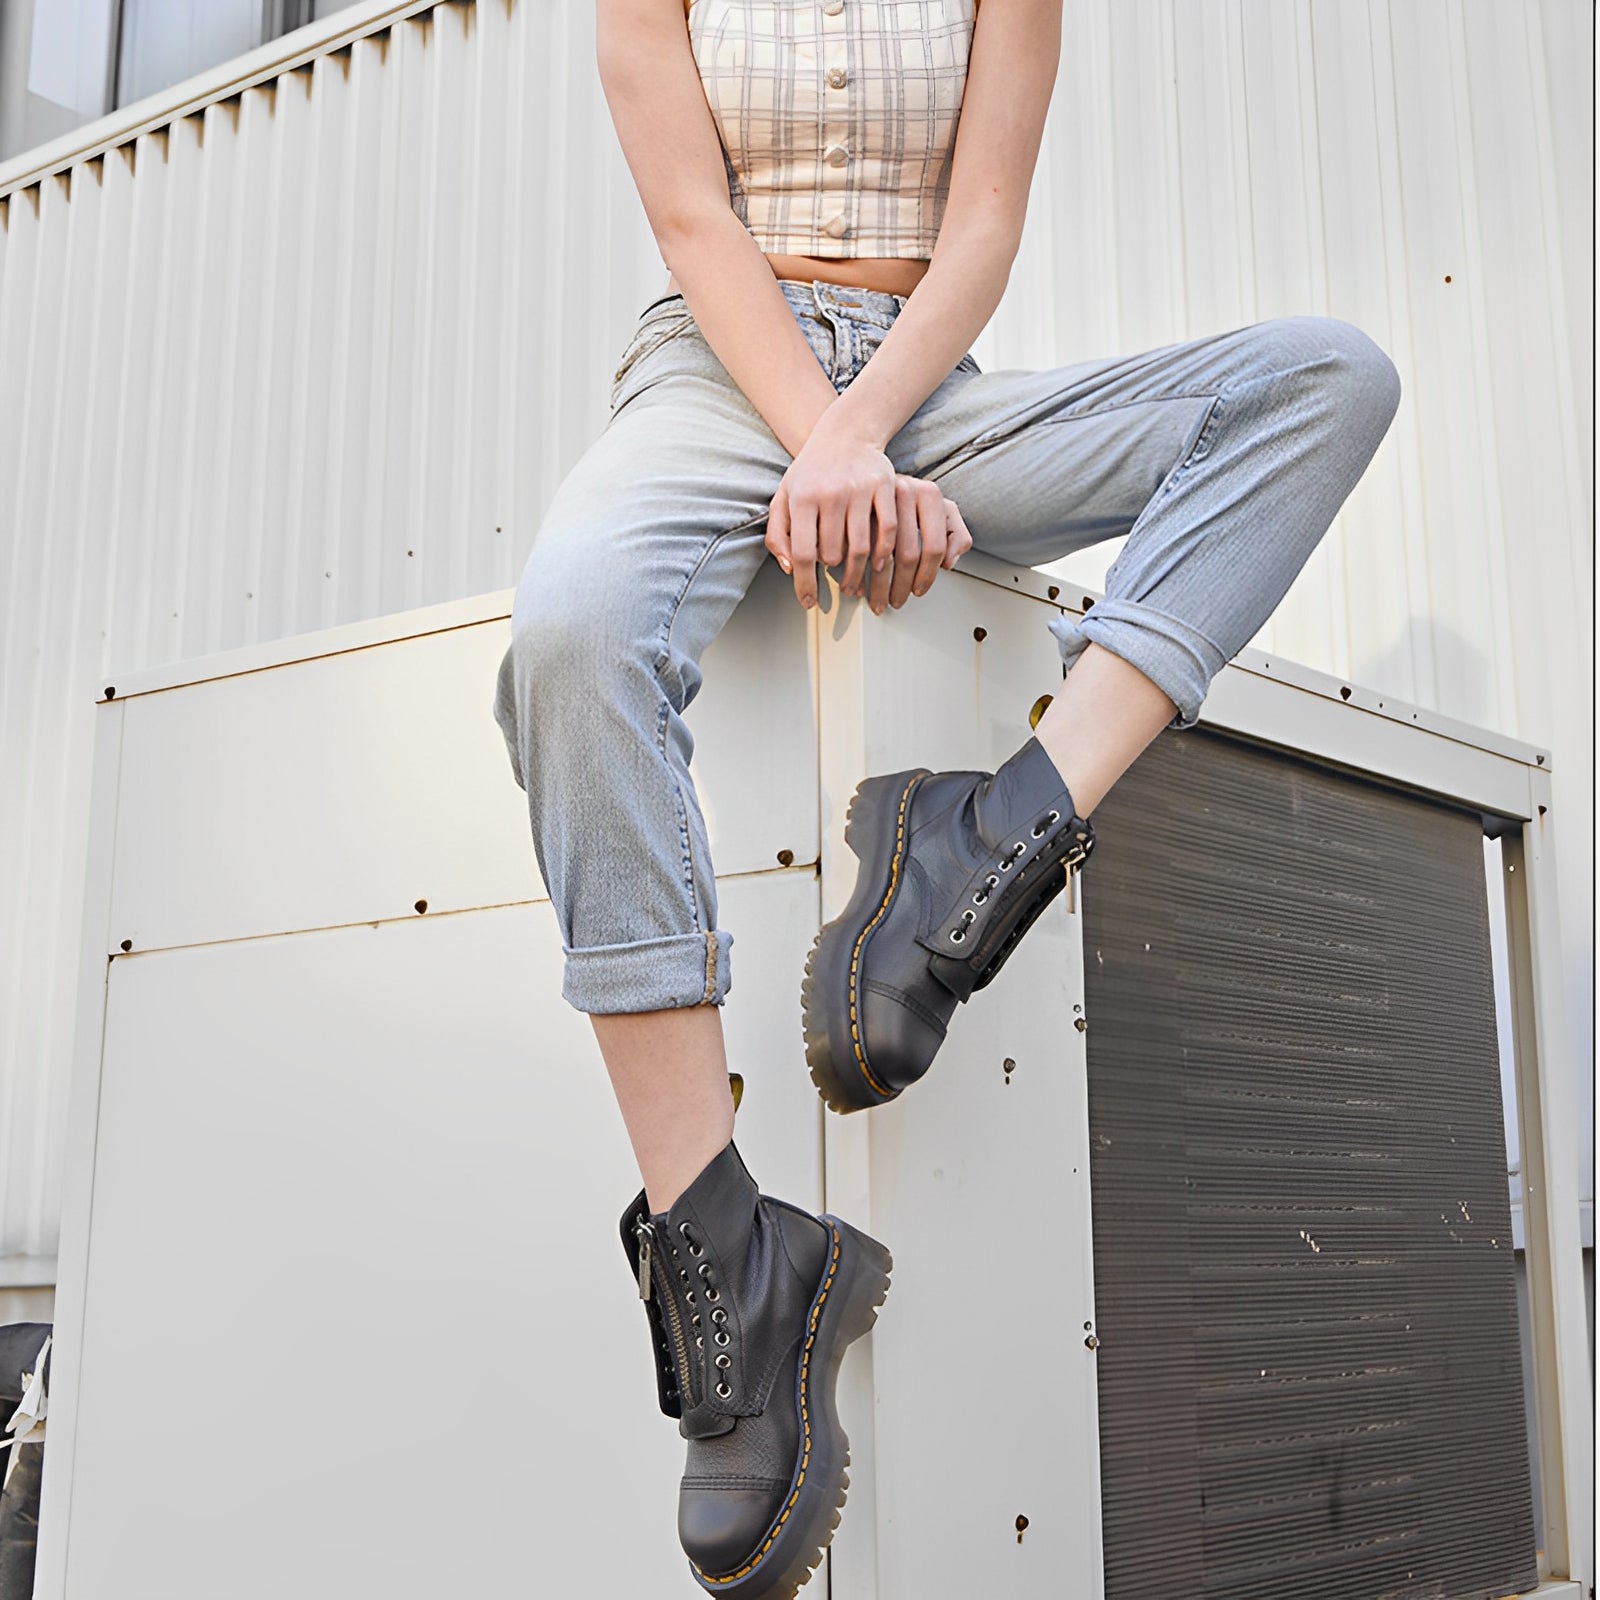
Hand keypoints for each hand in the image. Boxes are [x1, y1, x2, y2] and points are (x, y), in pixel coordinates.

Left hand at [765, 430, 972, 610]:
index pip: (801, 552)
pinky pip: (887, 530)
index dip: (804, 583)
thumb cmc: (811, 473)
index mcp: (802, 498)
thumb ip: (777, 534)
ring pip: (860, 548)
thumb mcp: (784, 498)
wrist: (845, 435)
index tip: (809, 603)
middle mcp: (830, 493)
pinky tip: (879, 563)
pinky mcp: (884, 486)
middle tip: (837, 583)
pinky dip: (884, 553)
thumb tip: (789, 569)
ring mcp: (859, 489)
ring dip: (858, 573)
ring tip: (855, 582)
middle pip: (832, 554)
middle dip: (832, 575)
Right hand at [864, 474, 973, 613]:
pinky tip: (859, 587)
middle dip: (902, 586)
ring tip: (879, 601)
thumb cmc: (906, 497)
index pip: (934, 546)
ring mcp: (878, 500)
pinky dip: (857, 575)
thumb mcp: (936, 508)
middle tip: (898, 601)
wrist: (867, 471)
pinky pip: (857, 550)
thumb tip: (949, 563)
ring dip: (879, 587)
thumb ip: (954, 532)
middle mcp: (904, 492)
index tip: (919, 590)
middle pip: (907, 555)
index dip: (928, 575)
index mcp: (929, 493)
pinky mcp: (853, 510)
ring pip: (881, 557)